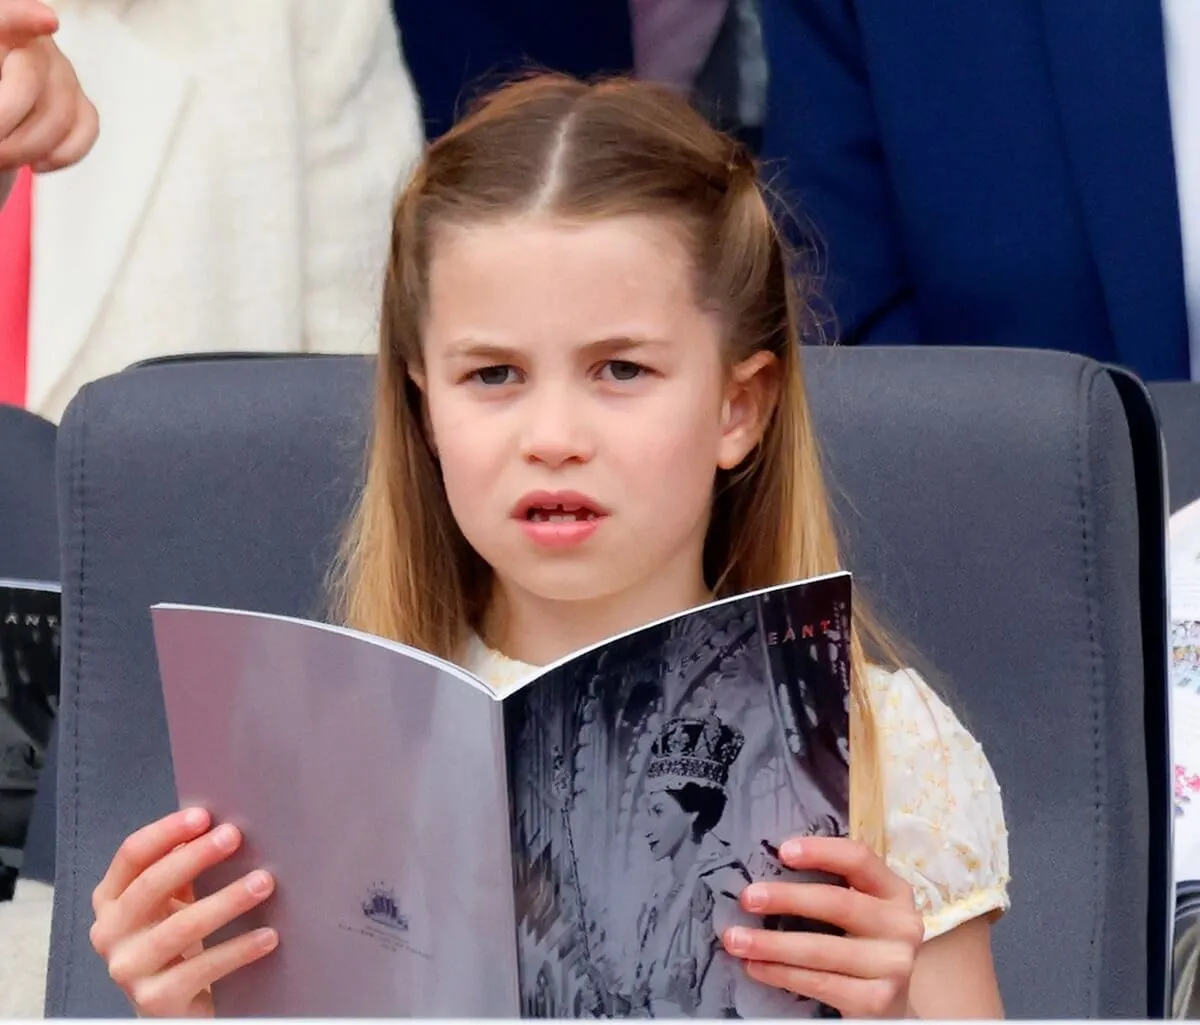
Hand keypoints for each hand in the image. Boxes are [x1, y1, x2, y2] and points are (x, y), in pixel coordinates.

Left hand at [0, 0, 97, 171]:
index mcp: (3, 31)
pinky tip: (35, 164)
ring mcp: (65, 76)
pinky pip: (84, 133)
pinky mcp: (83, 106)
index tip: (47, 20)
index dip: (25, 17)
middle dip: (4, 119)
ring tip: (2, 159)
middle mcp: (35, 47)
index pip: (10, 17)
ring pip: (59, 116)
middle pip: (29, 80)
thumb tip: (2, 120)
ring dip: (25, 149)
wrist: (4, 106)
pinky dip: (60, 156)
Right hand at [89, 808, 277, 1017]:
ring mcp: (128, 970)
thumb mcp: (173, 901)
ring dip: (227, 900)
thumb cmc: (178, 943)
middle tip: (234, 836)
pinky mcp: (154, 1001)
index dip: (166, 832)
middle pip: (151, 886)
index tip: (204, 816)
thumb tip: (219, 826)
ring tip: (264, 882)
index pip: (131, 856)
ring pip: (180, 927)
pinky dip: (239, 949)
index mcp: (111, 900)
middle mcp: (110, 934)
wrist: (175, 1008)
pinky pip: (202, 969)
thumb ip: (183, 868)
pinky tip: (268, 935)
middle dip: (196, 857)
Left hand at [721, 836, 923, 1017]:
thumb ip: (831, 885)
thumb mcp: (860, 907)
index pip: (860, 859)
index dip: (821, 851)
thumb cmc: (861, 941)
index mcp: (895, 891)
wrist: (890, 1002)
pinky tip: (755, 967)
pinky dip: (780, 973)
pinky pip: (818, 983)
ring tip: (735, 939)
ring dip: (771, 944)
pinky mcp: (877, 1002)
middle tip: (747, 898)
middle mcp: (902, 925)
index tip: (782, 851)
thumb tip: (769, 867)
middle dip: (786, 899)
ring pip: (821, 950)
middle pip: (838, 903)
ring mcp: (893, 966)